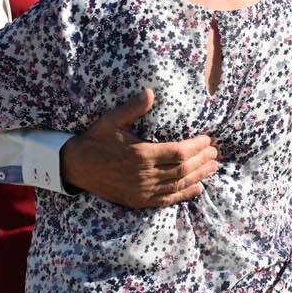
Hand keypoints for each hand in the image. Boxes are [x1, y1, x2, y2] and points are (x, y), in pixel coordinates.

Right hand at [60, 89, 217, 207]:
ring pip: (177, 185)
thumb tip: (150, 92)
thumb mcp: (112, 120)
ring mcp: (141, 190)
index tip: (207, 139)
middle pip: (182, 169)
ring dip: (198, 177)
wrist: (76, 166)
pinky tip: (197, 189)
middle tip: (215, 153)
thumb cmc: (96, 140)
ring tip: (212, 168)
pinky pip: (165, 200)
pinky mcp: (137, 200)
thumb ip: (133, 108)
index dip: (196, 147)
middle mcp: (143, 175)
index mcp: (140, 154)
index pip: (178, 151)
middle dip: (201, 161)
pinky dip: (183, 195)